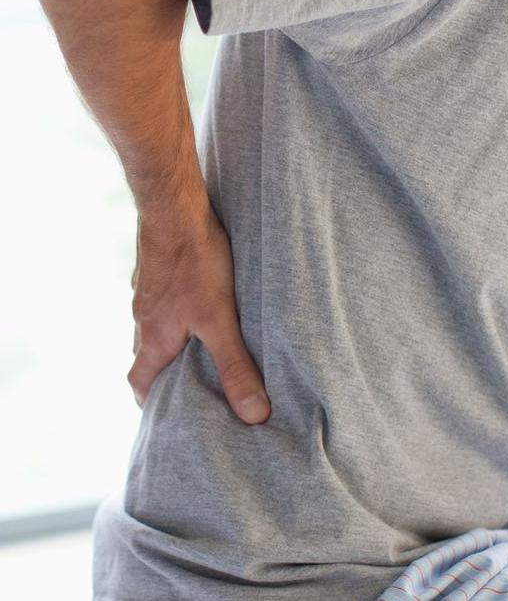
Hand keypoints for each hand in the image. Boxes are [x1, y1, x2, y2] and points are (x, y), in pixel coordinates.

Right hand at [128, 205, 269, 424]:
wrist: (174, 209)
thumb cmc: (194, 265)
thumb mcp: (221, 321)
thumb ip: (235, 367)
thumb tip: (254, 415)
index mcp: (152, 338)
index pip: (138, 382)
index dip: (150, 402)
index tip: (168, 415)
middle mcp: (143, 318)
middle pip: (147, 357)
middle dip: (167, 375)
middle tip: (194, 386)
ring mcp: (148, 293)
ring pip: (156, 328)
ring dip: (175, 342)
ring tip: (206, 349)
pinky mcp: (158, 271)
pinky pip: (165, 302)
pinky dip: (180, 314)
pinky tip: (204, 306)